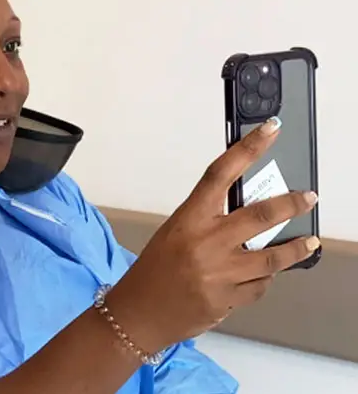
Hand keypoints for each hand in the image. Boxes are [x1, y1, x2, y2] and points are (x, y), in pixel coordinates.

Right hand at [107, 116, 318, 352]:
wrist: (138, 314)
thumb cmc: (153, 271)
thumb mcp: (175, 234)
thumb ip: (208, 221)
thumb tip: (249, 213)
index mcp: (188, 220)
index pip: (220, 174)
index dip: (248, 149)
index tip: (269, 131)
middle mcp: (205, 243)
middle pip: (261, 215)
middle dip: (292, 204)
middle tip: (308, 198)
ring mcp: (218, 273)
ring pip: (272, 258)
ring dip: (294, 249)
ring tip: (306, 243)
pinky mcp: (227, 300)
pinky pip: (259, 287)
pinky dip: (264, 280)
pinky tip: (261, 277)